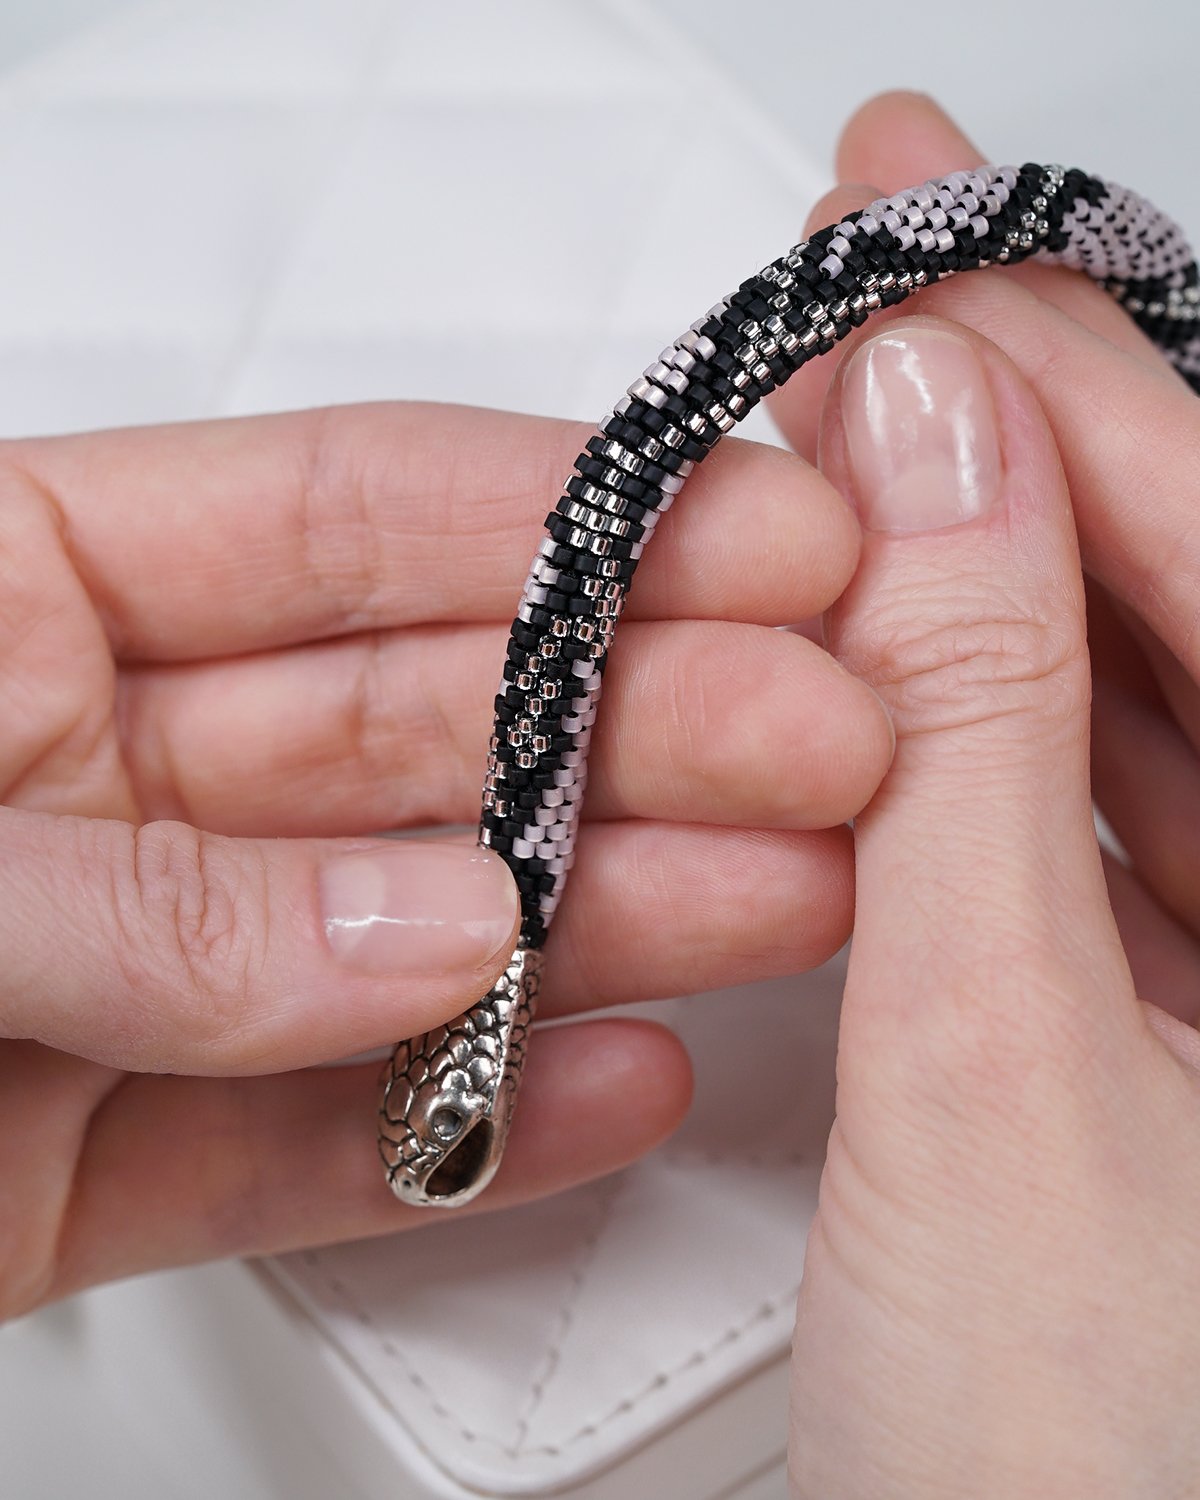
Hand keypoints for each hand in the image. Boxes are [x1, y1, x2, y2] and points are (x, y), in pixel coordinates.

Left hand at [0, 401, 892, 1317]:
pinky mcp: (100, 1154)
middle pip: (423, 722)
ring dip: (608, 919)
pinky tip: (613, 1083)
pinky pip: (320, 1138)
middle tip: (823, 733)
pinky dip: (469, 1123)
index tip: (752, 540)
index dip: (561, 520)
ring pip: (411, 931)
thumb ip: (150, 901)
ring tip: (789, 894)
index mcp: (14, 606)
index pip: (338, 521)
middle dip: (645, 720)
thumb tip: (424, 928)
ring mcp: (120, 968)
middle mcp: (86, 775)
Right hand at [773, 96, 1199, 1493]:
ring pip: (1149, 700)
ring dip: (993, 566)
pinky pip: (1100, 812)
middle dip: (1027, 439)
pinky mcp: (1189, 1025)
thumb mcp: (987, 1080)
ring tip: (864, 439)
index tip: (923, 267)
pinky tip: (902, 630)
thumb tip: (918, 464)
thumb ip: (958, 743)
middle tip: (888, 300)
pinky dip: (987, 715)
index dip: (1073, 397)